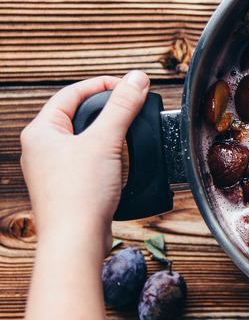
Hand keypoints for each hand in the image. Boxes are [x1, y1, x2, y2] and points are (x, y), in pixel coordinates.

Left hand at [20, 71, 149, 255]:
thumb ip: (123, 106)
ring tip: (127, 131)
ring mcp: (52, 169)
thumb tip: (137, 79)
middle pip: (76, 113)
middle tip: (132, 106)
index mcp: (40, 131)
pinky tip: (119, 160)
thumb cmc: (78, 195)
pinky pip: (86, 159)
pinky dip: (105, 153)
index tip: (129, 86)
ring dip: (107, 131)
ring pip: (82, 138)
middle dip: (106, 107)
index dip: (103, 84)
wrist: (75, 240)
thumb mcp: (106, 141)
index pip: (71, 92)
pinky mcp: (66, 186)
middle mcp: (40, 148)